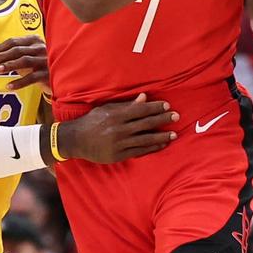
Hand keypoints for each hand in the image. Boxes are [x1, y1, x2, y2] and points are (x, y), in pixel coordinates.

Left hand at [0, 35, 49, 93]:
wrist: (59, 77)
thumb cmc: (38, 65)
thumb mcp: (26, 57)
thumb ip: (12, 55)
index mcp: (34, 40)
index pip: (14, 41)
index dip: (0, 48)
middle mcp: (41, 48)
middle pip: (18, 50)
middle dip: (2, 56)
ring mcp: (45, 60)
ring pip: (24, 61)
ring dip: (9, 65)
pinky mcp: (48, 74)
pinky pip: (32, 78)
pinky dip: (19, 82)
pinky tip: (9, 86)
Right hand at [57, 93, 177, 162]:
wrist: (76, 140)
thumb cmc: (93, 121)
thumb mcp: (107, 109)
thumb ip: (126, 105)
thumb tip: (144, 97)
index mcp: (115, 115)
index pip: (140, 110)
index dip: (155, 107)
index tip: (167, 105)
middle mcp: (118, 129)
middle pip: (145, 123)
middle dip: (162, 119)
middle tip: (176, 116)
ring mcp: (119, 143)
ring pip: (145, 139)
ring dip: (161, 136)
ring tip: (173, 134)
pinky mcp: (118, 155)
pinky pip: (139, 151)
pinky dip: (152, 148)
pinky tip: (162, 145)